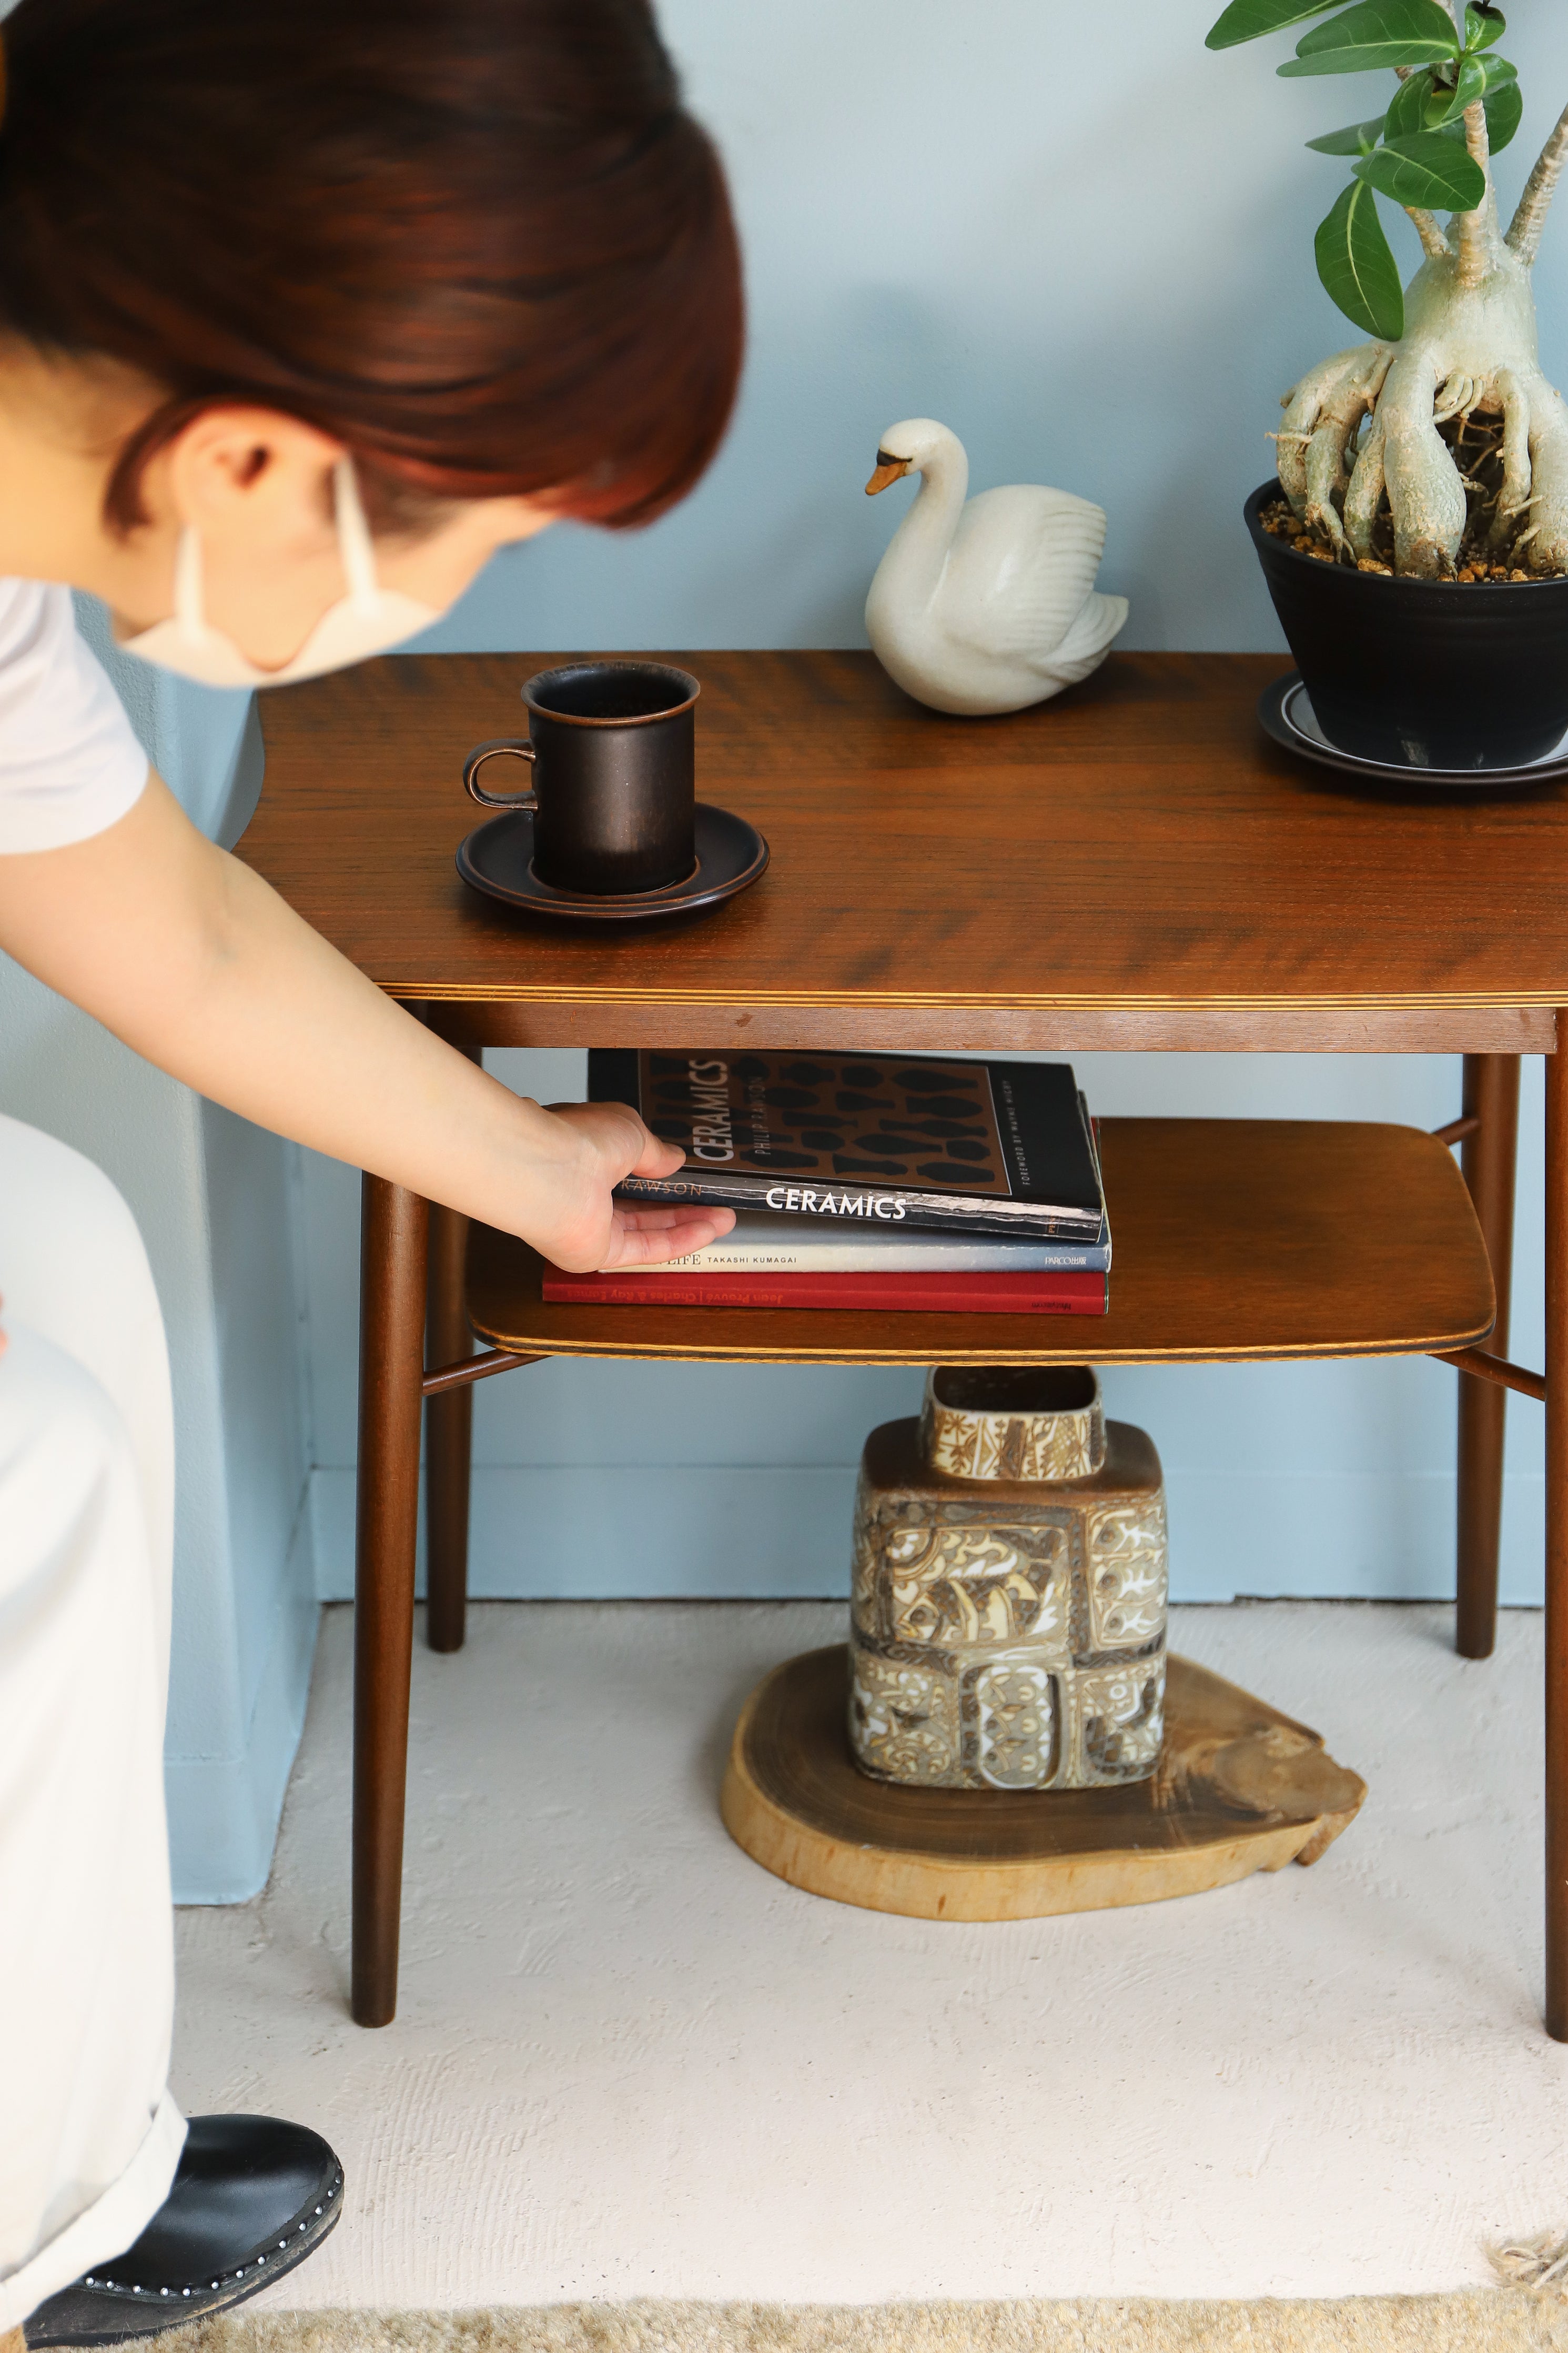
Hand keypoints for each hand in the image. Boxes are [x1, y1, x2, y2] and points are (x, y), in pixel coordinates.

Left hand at [526, 1100, 734, 1271]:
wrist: (548, 1170)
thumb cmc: (578, 1140)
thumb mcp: (630, 1131)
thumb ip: (654, 1151)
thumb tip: (673, 1160)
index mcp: (581, 1157)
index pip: (623, 1171)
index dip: (658, 1175)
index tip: (687, 1177)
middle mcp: (581, 1193)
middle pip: (639, 1206)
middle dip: (681, 1206)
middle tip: (715, 1204)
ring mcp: (587, 1226)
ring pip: (645, 1230)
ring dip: (686, 1225)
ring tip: (723, 1218)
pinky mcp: (594, 1253)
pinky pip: (643, 1250)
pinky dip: (676, 1242)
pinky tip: (706, 1231)